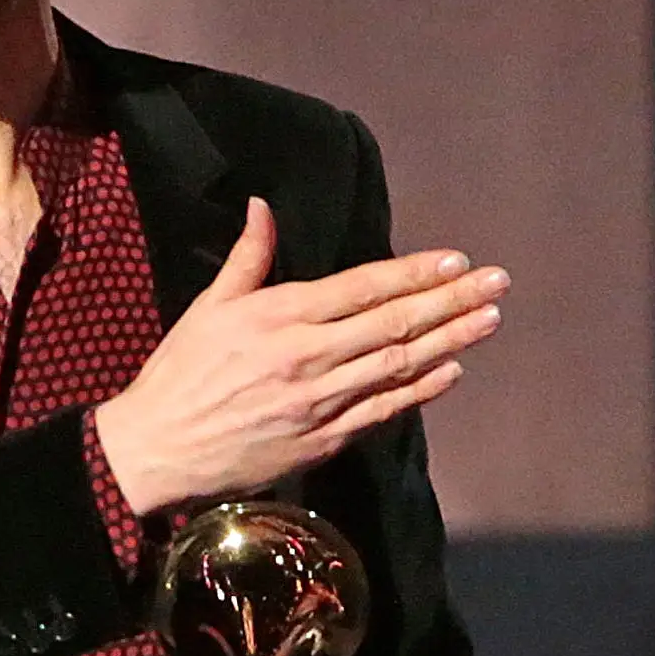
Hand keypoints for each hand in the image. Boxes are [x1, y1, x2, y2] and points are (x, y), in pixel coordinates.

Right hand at [92, 198, 507, 516]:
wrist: (156, 448)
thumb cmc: (179, 374)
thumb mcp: (208, 307)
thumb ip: (248, 258)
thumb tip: (262, 207)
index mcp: (279, 315)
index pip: (364, 287)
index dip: (415, 272)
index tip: (455, 259)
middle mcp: (307, 356)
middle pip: (395, 323)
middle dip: (452, 301)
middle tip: (497, 283)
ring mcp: (319, 401)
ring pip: (399, 365)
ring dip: (450, 341)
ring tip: (489, 320)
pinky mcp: (321, 439)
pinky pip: (383, 411)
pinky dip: (421, 391)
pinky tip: (450, 372)